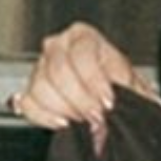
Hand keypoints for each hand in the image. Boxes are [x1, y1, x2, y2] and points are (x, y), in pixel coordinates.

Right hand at [12, 22, 157, 129]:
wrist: (112, 101)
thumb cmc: (121, 88)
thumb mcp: (132, 83)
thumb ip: (126, 87)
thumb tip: (115, 100)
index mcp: (84, 37)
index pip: (82, 54)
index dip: (94, 81)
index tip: (108, 102)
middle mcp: (58, 46)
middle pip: (58, 71)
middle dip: (80, 99)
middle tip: (97, 116)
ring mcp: (40, 67)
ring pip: (40, 88)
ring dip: (65, 109)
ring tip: (85, 119)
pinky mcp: (30, 90)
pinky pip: (28, 104)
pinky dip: (45, 117)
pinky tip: (65, 123)